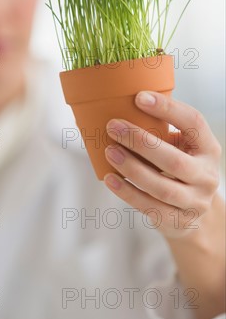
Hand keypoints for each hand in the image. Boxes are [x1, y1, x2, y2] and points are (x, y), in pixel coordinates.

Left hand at [103, 90, 221, 239]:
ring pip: (161, 187)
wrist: (194, 214)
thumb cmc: (179, 167)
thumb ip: (161, 130)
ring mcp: (195, 202)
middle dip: (140, 142)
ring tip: (109, 151)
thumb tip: (118, 104)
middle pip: (174, 160)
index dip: (168, 109)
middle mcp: (206, 175)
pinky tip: (111, 178)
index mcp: (208, 148)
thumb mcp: (181, 146)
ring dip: (132, 168)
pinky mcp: (178, 221)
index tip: (139, 97)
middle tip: (113, 126)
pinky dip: (128, 192)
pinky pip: (150, 207)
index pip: (194, 123)